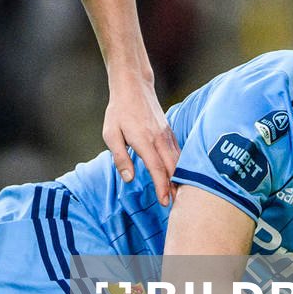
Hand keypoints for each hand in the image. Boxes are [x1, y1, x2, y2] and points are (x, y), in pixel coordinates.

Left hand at [102, 72, 177, 205]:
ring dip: (180, 179)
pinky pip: (178, 152)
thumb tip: (129, 179)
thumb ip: (120, 158)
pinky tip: (180, 177)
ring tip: (180, 196)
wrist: (133, 87)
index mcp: (144, 140)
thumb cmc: (119, 111)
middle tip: (176, 207)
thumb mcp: (111, 134)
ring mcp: (167, 135)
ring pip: (179, 161)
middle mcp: (159, 139)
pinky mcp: (169, 132)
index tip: (164, 202)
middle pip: (173, 168)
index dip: (162, 187)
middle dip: (176, 188)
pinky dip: (181, 167)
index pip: (157, 168)